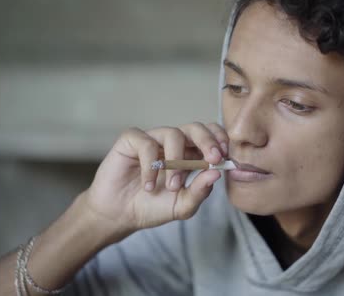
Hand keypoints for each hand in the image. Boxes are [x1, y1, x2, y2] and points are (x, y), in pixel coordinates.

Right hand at [82, 122, 228, 242]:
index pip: (210, 136)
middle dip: (207, 141)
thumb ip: (199, 192)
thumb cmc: (152, 207)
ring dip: (177, 161)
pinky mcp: (131, 140)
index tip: (224, 157)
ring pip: (173, 133)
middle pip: (195, 128)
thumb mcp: (182, 206)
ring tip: (171, 187)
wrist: (119, 216)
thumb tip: (216, 174)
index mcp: (190, 154)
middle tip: (212, 159)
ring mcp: (153, 140)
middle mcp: (173, 144)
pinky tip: (147, 185)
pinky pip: (146, 143)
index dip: (220, 140)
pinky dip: (150, 165)